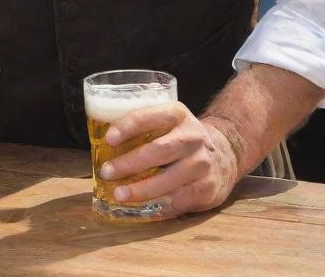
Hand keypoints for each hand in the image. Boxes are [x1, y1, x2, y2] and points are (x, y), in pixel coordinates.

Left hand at [99, 102, 239, 217]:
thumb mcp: (168, 122)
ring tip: (118, 194)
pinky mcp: (207, 188)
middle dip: (130, 163)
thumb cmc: (181, 138)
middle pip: (159, 150)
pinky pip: (178, 201)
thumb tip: (100, 140)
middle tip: (106, 172)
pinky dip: (156, 206)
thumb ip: (143, 127)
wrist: (224, 155)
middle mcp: (193, 137)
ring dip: (140, 189)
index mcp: (177, 114)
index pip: (150, 116)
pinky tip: (140, 209)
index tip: (109, 138)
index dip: (128, 126)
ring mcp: (202, 164)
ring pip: (168, 179)